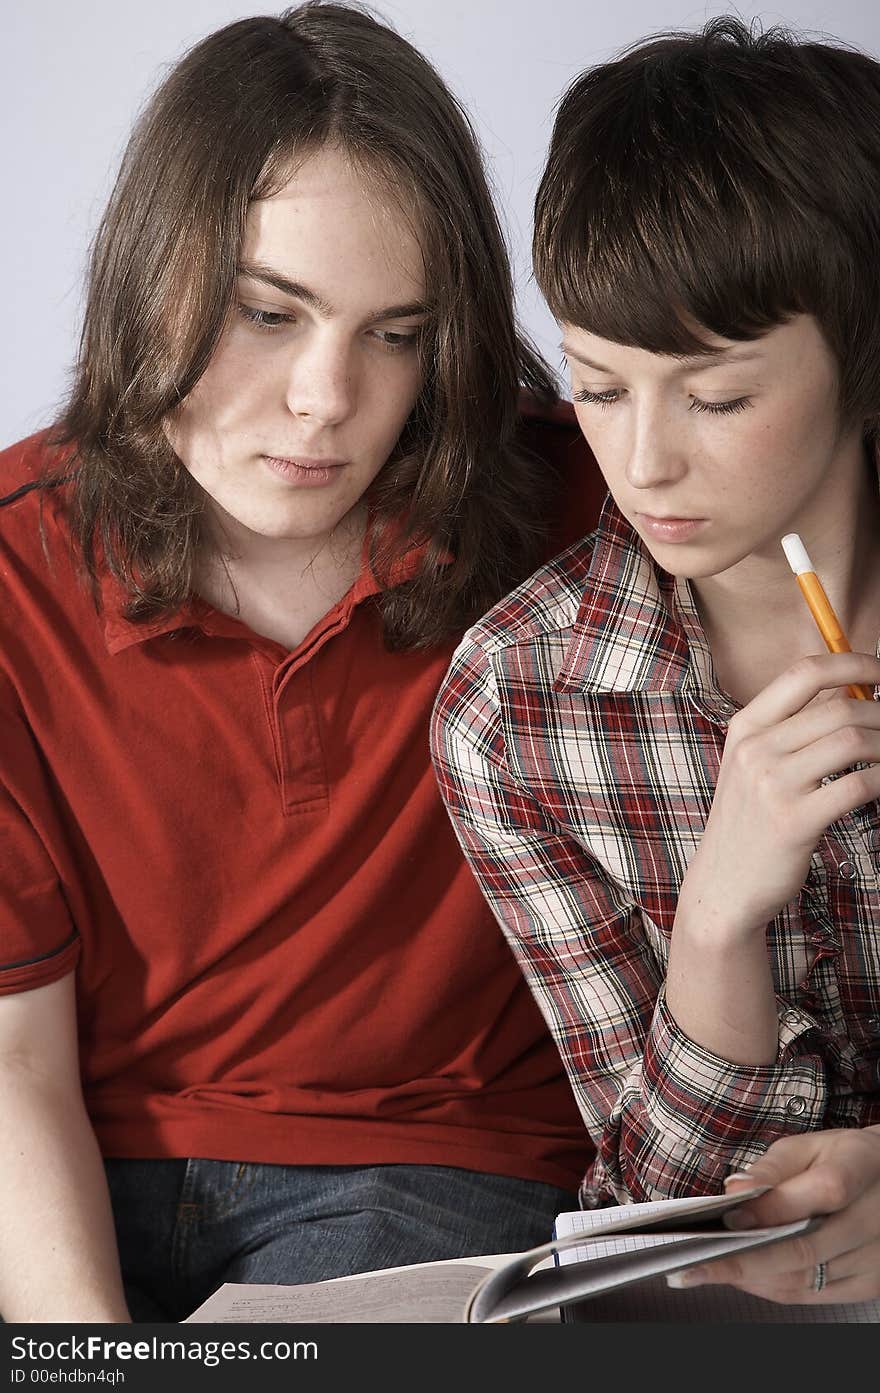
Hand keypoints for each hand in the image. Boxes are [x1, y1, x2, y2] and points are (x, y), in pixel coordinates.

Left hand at [669, 1126, 879, 1304]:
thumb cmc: (838, 1159)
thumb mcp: (806, 1146)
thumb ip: (771, 1169)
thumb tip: (734, 1192)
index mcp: (860, 1165)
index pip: (824, 1191)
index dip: (773, 1209)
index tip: (727, 1218)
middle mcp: (876, 1216)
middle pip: (807, 1249)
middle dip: (744, 1261)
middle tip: (694, 1265)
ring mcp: (877, 1256)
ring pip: (806, 1278)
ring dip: (753, 1278)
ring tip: (707, 1271)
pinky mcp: (872, 1282)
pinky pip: (815, 1295)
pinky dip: (774, 1288)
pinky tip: (744, 1277)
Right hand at [678, 652, 879, 940]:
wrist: (724, 887)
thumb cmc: (750, 824)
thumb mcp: (753, 767)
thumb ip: (791, 730)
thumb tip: (854, 696)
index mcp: (745, 728)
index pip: (804, 674)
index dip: (852, 664)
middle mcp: (755, 750)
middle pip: (839, 708)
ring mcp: (772, 785)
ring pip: (853, 741)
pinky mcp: (795, 822)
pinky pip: (858, 785)